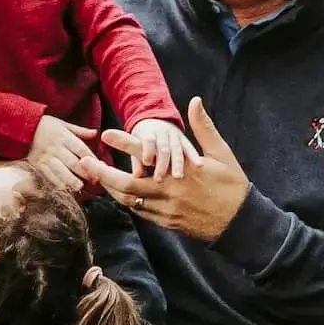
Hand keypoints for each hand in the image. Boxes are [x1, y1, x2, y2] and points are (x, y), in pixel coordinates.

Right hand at [25, 114, 96, 194]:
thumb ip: (79, 131)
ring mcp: (47, 157)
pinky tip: (64, 188)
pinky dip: (56, 182)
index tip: (101, 166)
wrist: (21, 127)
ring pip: (60, 171)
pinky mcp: (38, 164)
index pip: (81, 149)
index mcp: (64, 137)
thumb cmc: (44, 125)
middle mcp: (56, 148)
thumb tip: (96, 133)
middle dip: (84, 172)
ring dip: (70, 180)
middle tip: (94, 181)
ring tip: (79, 187)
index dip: (91, 158)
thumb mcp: (62, 124)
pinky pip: (48, 175)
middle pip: (73, 162)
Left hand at [79, 98, 250, 240]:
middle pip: (125, 184)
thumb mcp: (221, 153)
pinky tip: (117, 192)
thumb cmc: (232, 185)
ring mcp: (165, 210)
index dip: (123, 142)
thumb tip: (195, 101)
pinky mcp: (166, 222)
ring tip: (94, 176)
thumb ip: (203, 128)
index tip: (104, 133)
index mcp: (179, 172)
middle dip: (101, 172)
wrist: (241, 224)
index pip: (146, 154)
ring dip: (109, 188)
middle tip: (82, 162)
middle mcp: (168, 192)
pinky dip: (126, 201)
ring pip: (128, 200)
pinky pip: (139, 211)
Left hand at [128, 117, 189, 177]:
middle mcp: (163, 132)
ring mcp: (175, 136)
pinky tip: (199, 165)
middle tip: (159, 178)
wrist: (155, 122)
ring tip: (178, 176)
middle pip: (163, 147)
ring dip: (177, 163)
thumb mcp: (137, 144)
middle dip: (162, 163)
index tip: (146, 162)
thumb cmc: (143, 138)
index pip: (149, 140)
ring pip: (177, 150)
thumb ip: (137, 161)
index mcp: (149, 132)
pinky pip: (189, 149)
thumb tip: (136, 176)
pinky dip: (194, 156)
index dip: (148, 150)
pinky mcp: (184, 141)